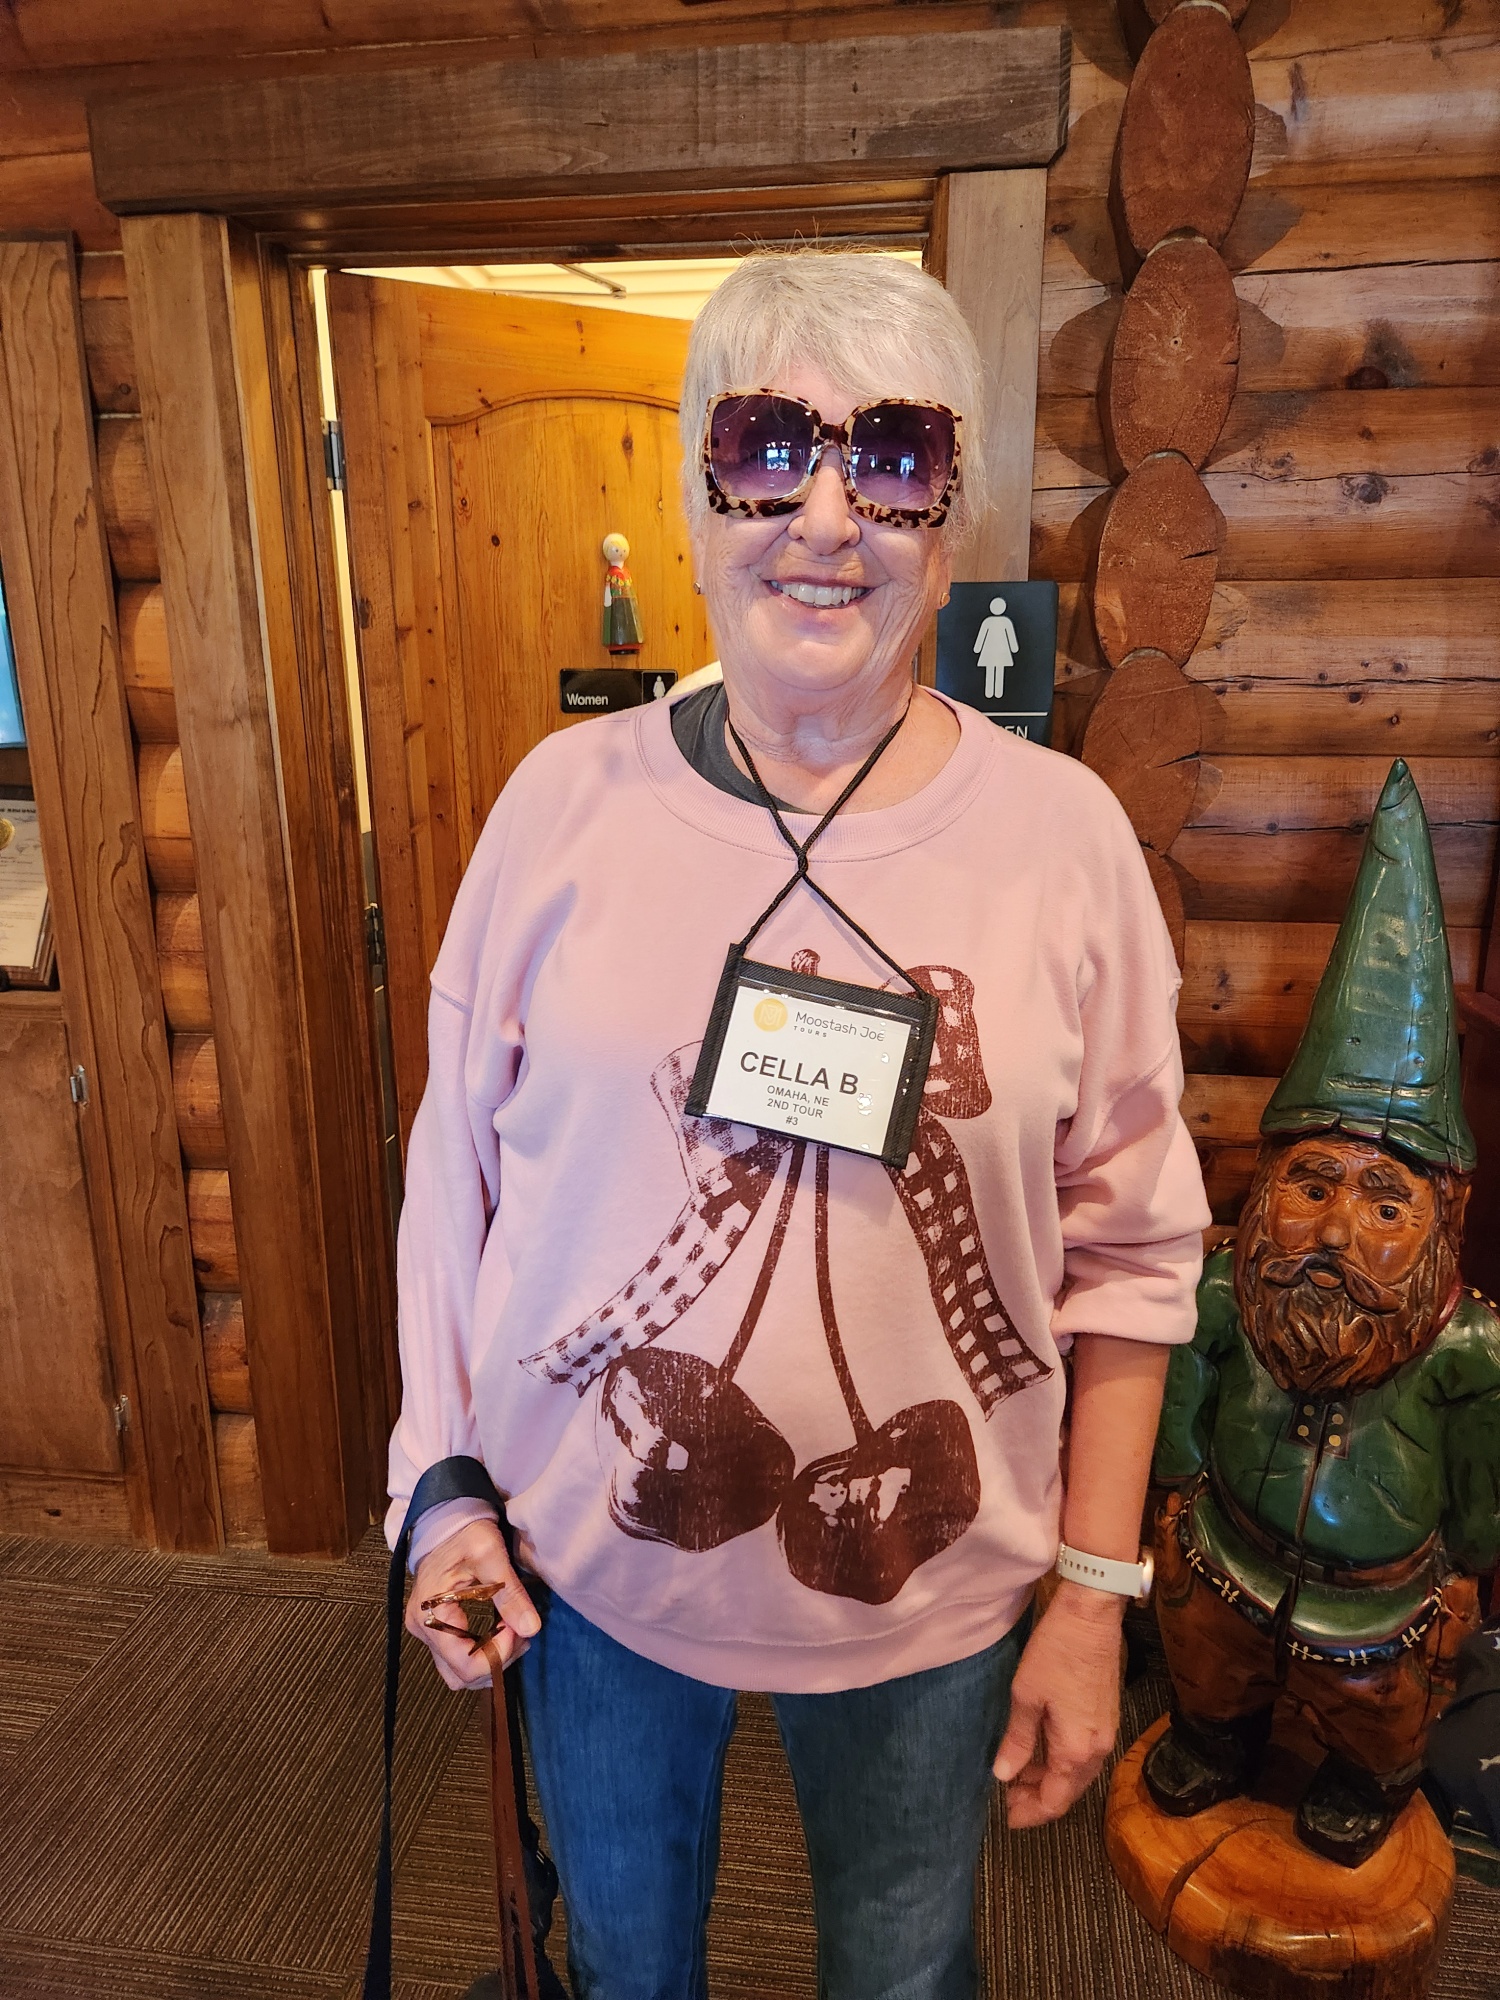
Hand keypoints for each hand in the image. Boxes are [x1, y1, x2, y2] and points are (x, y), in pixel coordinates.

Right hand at [406, 1515, 540, 1690]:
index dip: (498, 1655)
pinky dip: (482, 1652)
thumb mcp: (490, 1555)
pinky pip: (457, 1658)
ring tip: (512, 1632)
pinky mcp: (435, 1629)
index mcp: (431, 1613)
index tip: (517, 1629)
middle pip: (461, 1676)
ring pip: (459, 1672)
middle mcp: (423, 1629)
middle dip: (496, 1661)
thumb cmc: (465, 1533)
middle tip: (518, 1632)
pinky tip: (500, 1631)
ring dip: (490, 1660)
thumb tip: (531, 1629)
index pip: (465, 1664)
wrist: (446, 1521)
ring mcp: (427, 1631)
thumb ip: (509, 1593)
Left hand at [992, 1581, 1123, 1827]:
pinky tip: (1041, 1750)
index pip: (1055, 1800)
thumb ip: (1018, 1741)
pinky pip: (1084, 1754)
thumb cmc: (1055, 1653)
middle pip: (1070, 1791)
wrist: (1092, 1615)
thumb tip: (1004, 1775)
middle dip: (1039, 1799)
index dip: (1030, 1813)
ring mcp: (1106, 1732)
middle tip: (1007, 1796)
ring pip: (1078, 1773)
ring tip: (1018, 1774)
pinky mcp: (1107, 1715)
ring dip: (1050, 1779)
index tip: (1007, 1817)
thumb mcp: (1026, 1696)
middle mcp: (1098, 1749)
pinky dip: (1062, 1762)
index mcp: (1077, 1750)